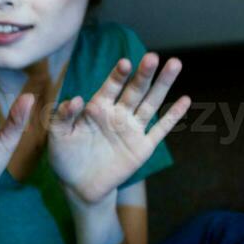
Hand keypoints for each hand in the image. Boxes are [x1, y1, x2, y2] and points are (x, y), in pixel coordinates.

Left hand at [47, 53, 190, 204]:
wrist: (79, 186)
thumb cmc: (65, 157)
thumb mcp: (58, 136)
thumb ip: (63, 117)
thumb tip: (74, 99)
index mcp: (98, 108)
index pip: (111, 87)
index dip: (118, 75)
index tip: (125, 63)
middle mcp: (118, 114)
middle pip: (135, 90)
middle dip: (144, 74)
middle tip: (153, 57)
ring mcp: (132, 129)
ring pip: (151, 103)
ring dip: (162, 85)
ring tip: (175, 64)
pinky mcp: (142, 147)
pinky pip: (160, 129)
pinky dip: (172, 116)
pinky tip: (185, 100)